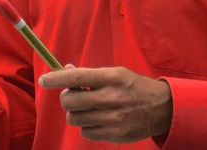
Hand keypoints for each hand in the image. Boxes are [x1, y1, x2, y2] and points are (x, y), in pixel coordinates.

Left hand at [39, 65, 172, 142]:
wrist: (162, 108)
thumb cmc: (134, 87)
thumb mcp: (116, 73)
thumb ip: (91, 74)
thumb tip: (65, 71)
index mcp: (112, 77)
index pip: (76, 77)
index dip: (56, 79)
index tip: (44, 80)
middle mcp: (112, 97)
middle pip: (70, 101)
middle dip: (67, 99)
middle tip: (74, 97)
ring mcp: (114, 118)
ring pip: (75, 119)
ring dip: (76, 114)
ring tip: (89, 109)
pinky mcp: (115, 135)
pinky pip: (86, 132)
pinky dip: (87, 126)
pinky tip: (98, 120)